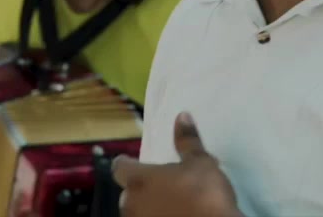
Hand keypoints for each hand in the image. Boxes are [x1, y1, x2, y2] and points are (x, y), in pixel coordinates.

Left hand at [112, 112, 241, 216]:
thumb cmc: (204, 194)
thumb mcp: (201, 162)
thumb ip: (187, 141)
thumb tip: (182, 116)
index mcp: (138, 180)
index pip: (119, 167)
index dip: (127, 163)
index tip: (136, 162)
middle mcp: (131, 204)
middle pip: (129, 193)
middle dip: (141, 189)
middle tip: (162, 185)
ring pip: (137, 212)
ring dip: (148, 207)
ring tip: (170, 204)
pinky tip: (175, 216)